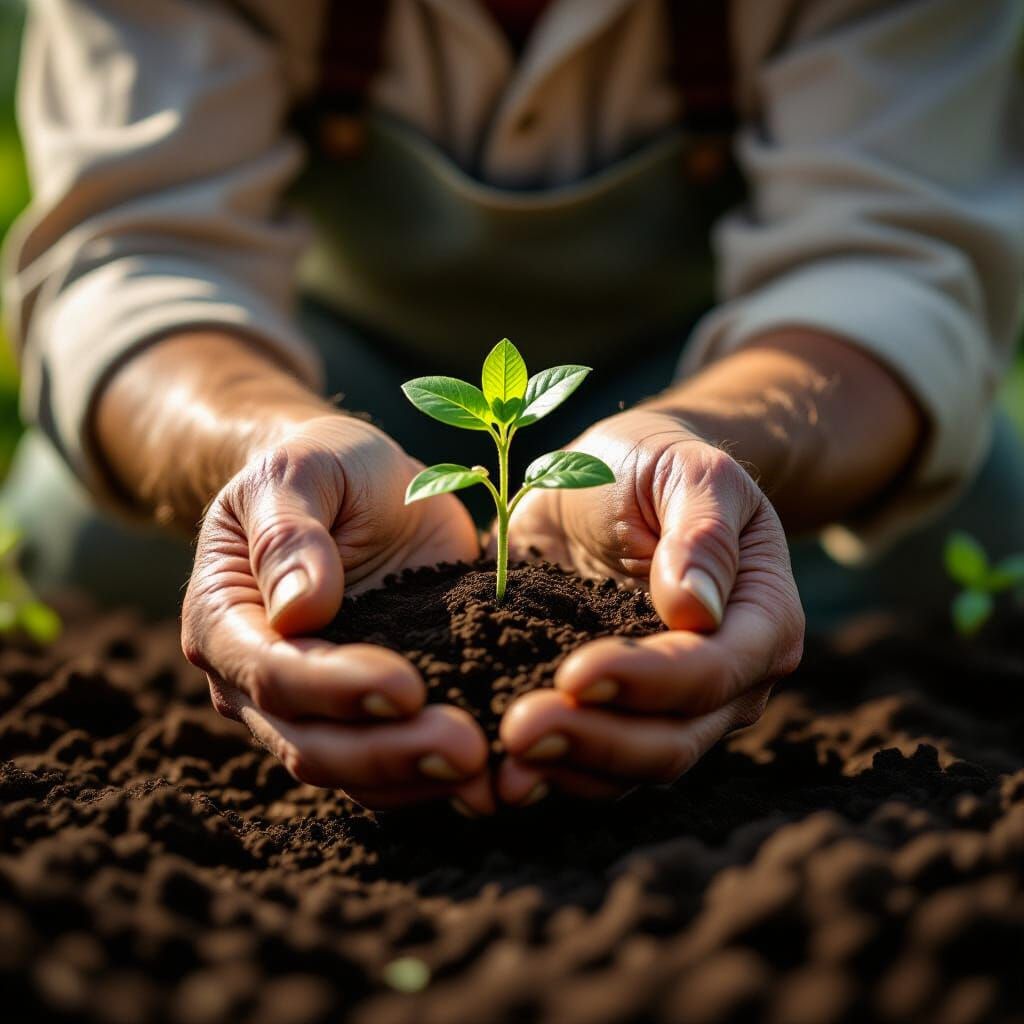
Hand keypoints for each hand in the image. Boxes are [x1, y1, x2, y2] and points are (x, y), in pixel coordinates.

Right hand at [182, 414, 493, 811]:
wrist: (358, 479)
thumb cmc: (321, 464)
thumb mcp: (300, 470)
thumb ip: (291, 533)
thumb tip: (300, 610)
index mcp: (226, 618)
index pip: (271, 672)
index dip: (335, 689)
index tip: (407, 686)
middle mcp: (259, 678)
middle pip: (310, 743)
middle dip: (388, 752)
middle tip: (467, 750)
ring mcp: (317, 703)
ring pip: (353, 771)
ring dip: (419, 778)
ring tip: (491, 775)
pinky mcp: (372, 708)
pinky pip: (395, 762)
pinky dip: (438, 775)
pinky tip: (496, 773)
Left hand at [496, 409, 803, 804]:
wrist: (616, 475)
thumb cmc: (660, 464)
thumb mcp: (691, 471)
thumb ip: (702, 531)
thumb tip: (697, 610)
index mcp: (760, 621)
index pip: (712, 672)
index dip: (647, 683)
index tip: (575, 673)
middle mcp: (724, 682)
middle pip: (672, 742)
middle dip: (596, 741)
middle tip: (519, 730)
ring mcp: (665, 706)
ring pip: (626, 768)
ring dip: (564, 769)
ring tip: (501, 765)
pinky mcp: (609, 709)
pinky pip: (584, 760)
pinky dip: (543, 768)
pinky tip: (492, 769)